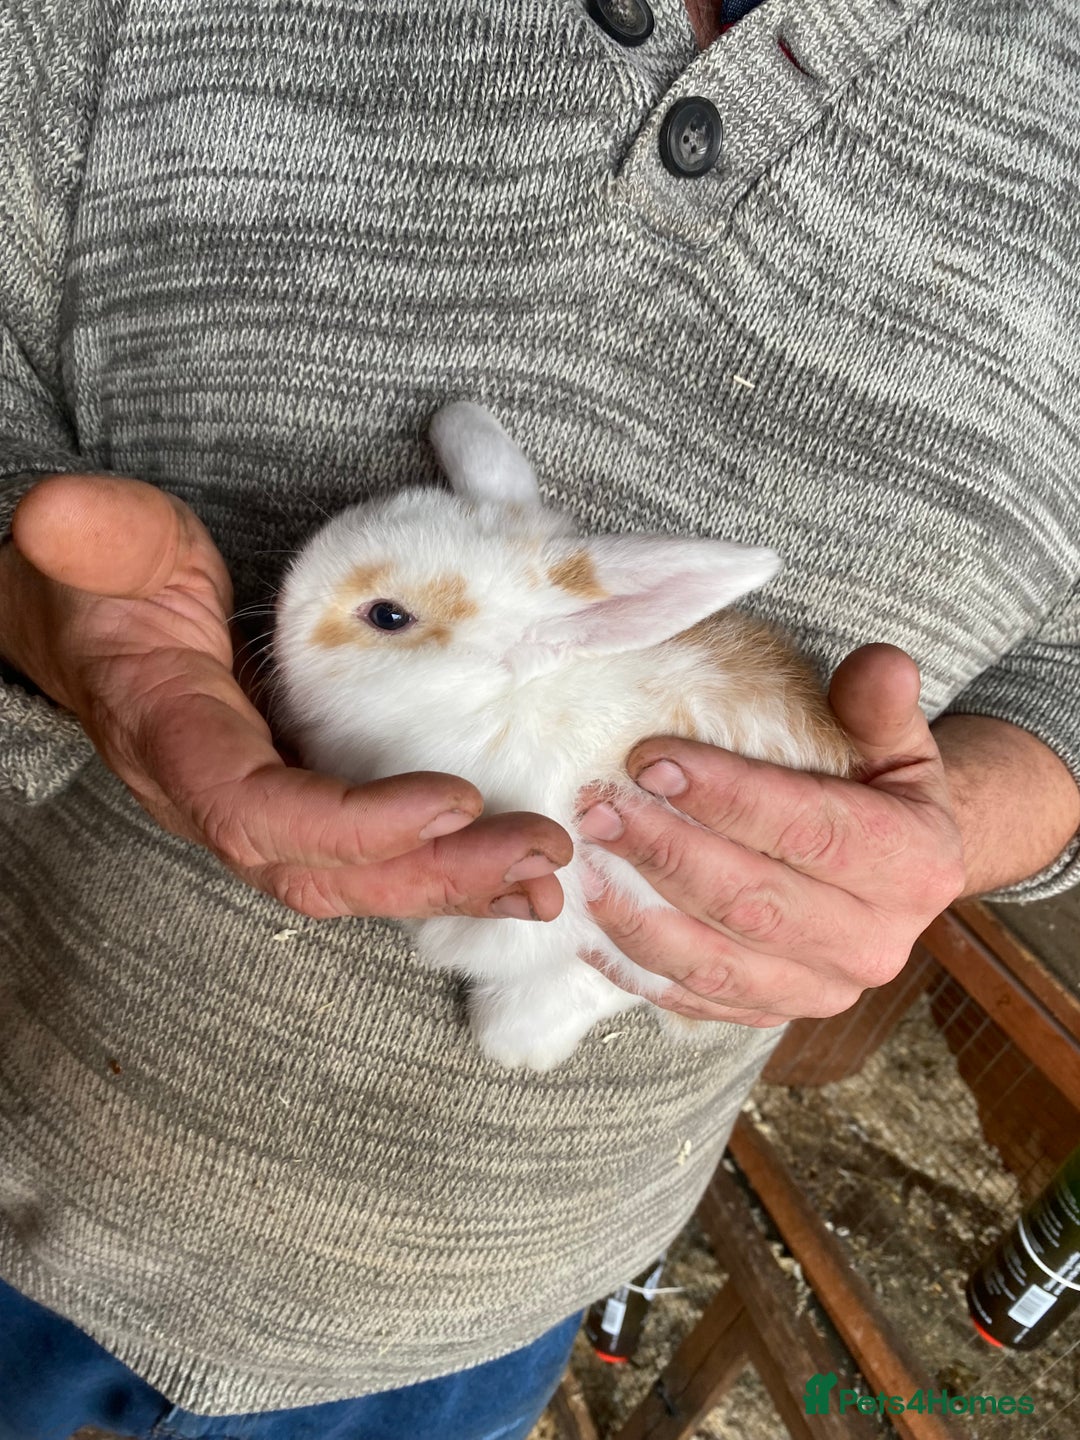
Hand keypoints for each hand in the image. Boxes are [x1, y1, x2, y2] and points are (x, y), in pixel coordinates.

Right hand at [0, 474, 569, 919]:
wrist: (86, 626)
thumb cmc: (107, 583)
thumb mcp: (106, 544)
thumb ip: (98, 535)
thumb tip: (60, 514)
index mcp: (176, 741)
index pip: (258, 811)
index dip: (355, 823)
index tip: (455, 799)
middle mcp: (216, 800)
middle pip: (322, 872)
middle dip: (434, 872)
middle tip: (539, 853)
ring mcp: (257, 811)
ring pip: (351, 883)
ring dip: (450, 887)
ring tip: (544, 884)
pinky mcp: (294, 805)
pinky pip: (364, 862)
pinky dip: (438, 873)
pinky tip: (507, 876)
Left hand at [576, 645, 965, 1024]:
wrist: (897, 876)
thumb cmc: (883, 793)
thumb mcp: (899, 742)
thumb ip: (881, 705)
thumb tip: (879, 665)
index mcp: (914, 868)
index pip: (813, 831)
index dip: (728, 795)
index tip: (650, 759)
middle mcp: (874, 944)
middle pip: (754, 902)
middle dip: (666, 851)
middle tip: (598, 807)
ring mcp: (821, 990)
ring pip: (715, 961)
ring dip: (638, 914)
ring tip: (584, 861)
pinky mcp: (772, 1013)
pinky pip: (693, 998)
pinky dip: (634, 965)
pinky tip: (589, 924)